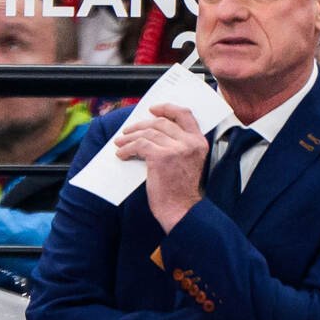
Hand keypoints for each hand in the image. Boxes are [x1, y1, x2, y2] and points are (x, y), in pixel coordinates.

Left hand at [114, 104, 207, 231]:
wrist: (181, 210)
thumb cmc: (181, 191)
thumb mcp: (188, 162)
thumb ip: (179, 146)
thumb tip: (153, 134)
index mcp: (199, 142)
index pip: (184, 114)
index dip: (167, 108)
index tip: (153, 109)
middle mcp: (190, 142)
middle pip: (161, 123)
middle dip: (141, 125)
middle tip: (128, 131)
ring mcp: (176, 149)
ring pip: (148, 133)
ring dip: (130, 137)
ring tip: (120, 143)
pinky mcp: (161, 157)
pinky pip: (140, 145)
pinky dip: (127, 149)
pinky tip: (122, 154)